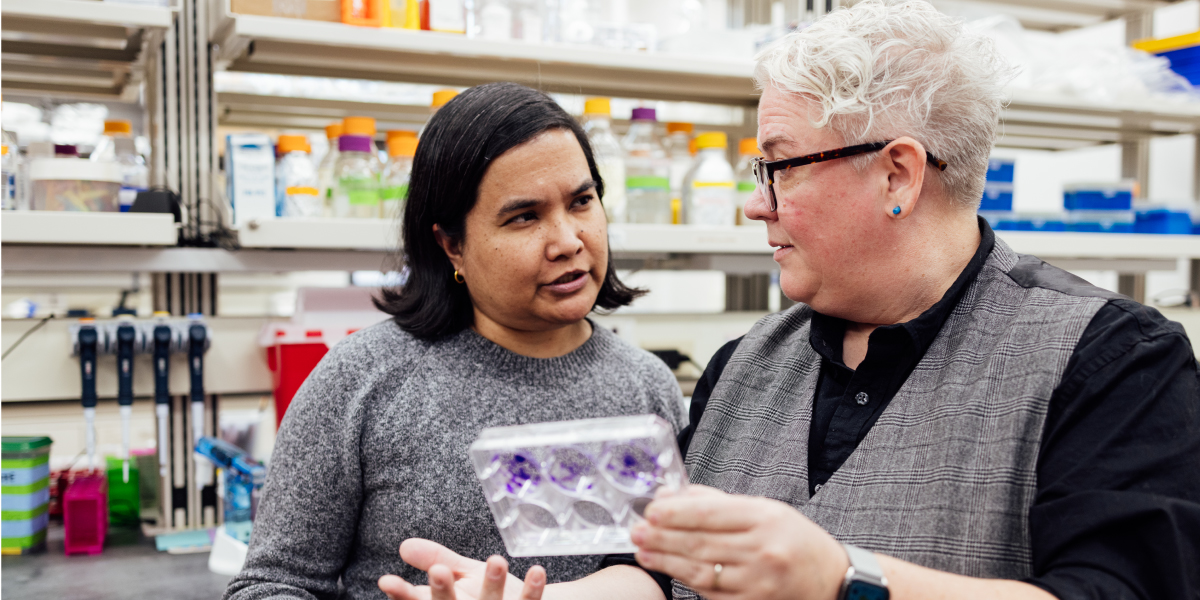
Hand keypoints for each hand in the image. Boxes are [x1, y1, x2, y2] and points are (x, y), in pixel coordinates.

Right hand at [378, 539, 545, 599]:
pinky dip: (532, 590)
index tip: (386, 580)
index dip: (401, 594)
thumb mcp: (459, 575)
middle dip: (443, 592)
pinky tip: (537, 571)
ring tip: (496, 560)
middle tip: (438, 570)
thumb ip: (435, 558)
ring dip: (493, 584)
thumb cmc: (485, 594)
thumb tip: (404, 545)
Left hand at [630, 485, 848, 599]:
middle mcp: (763, 550)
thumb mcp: (765, 510)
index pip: (711, 514)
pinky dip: (687, 581)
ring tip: (644, 551)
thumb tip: (674, 496)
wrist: (832, 580)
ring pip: (702, 570)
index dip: (676, 513)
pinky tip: (669, 570)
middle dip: (663, 537)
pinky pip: (712, 593)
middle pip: (701, 542)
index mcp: (765, 518)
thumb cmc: (797, 541)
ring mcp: (758, 581)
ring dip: (667, 561)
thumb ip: (718, 503)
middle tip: (637, 531)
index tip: (651, 510)